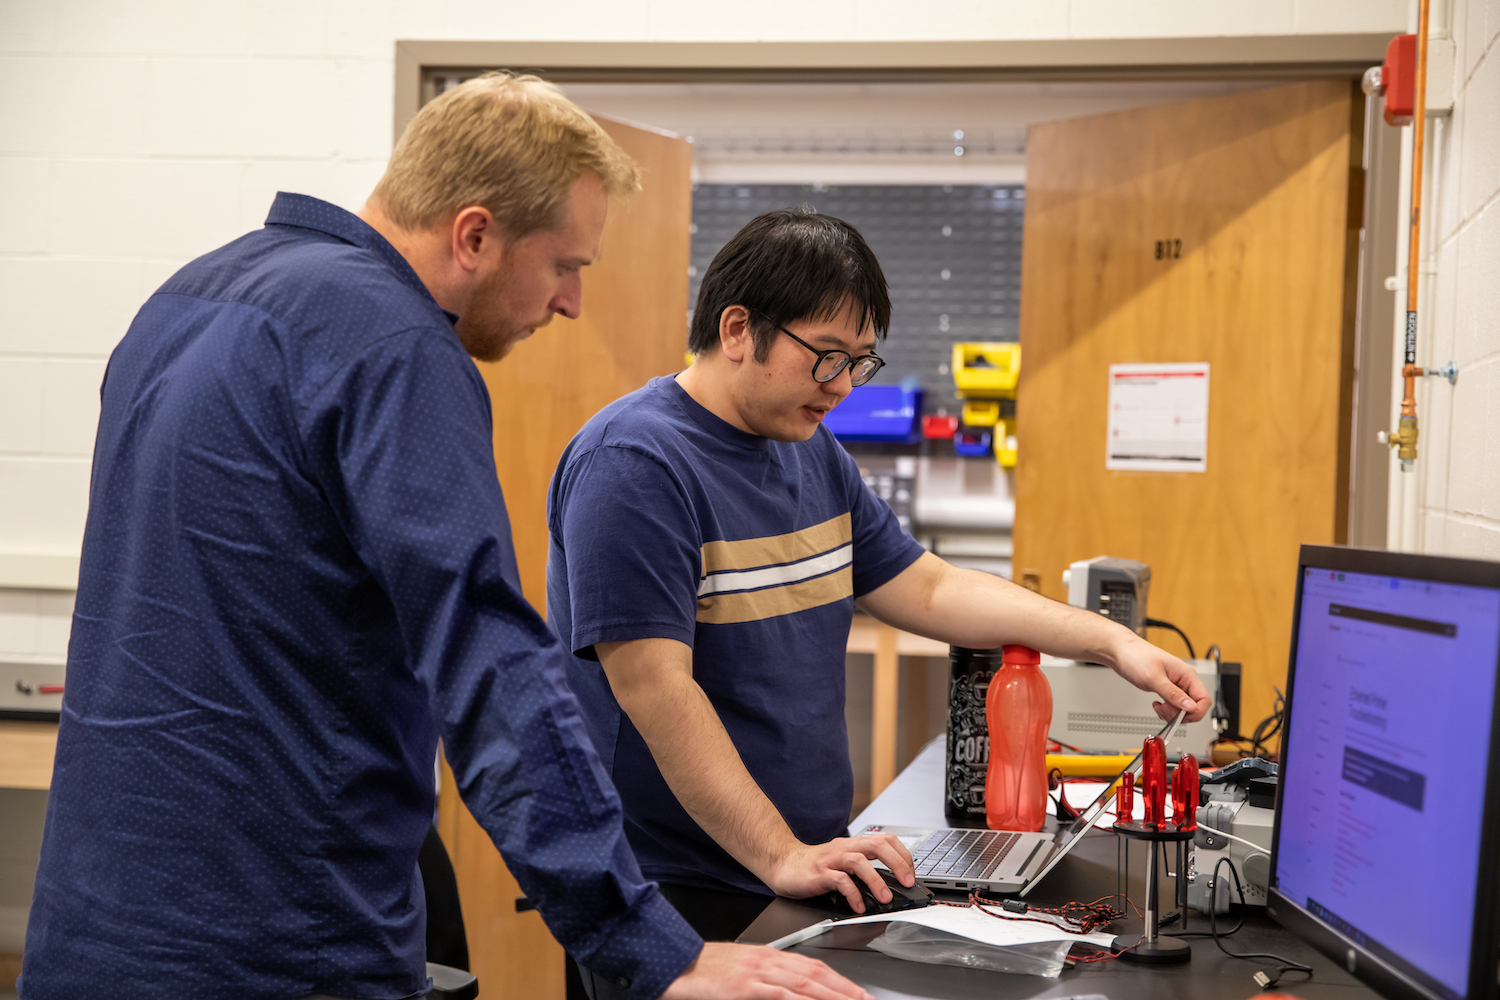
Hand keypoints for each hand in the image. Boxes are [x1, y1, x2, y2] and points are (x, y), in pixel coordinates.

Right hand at [661, 942, 873, 999]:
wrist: (677, 963)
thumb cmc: (706, 969)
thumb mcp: (743, 971)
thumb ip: (769, 980)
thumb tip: (794, 992)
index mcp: (769, 955)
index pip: (813, 967)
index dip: (840, 980)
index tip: (857, 992)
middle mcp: (768, 961)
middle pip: (816, 975)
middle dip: (845, 989)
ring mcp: (757, 973)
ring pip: (804, 984)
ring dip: (832, 996)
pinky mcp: (745, 986)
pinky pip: (780, 994)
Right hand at [761, 834, 914, 913]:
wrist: (783, 863)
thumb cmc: (815, 864)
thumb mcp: (843, 861)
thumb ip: (864, 867)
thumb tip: (891, 884)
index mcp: (853, 845)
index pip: (885, 839)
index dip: (902, 854)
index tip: (911, 872)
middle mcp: (844, 848)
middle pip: (876, 845)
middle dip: (897, 863)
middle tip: (907, 882)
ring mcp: (831, 860)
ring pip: (859, 862)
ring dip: (876, 880)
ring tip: (885, 898)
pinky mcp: (819, 874)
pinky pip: (839, 881)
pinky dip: (852, 894)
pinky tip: (858, 906)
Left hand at [1107, 635, 1212, 722]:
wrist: (1121, 651)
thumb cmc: (1137, 656)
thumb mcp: (1154, 678)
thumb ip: (1173, 694)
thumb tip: (1191, 707)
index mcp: (1187, 675)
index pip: (1204, 699)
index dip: (1195, 711)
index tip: (1180, 715)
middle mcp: (1184, 680)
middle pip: (1195, 707)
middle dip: (1181, 714)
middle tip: (1165, 709)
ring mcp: (1176, 685)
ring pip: (1184, 708)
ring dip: (1172, 713)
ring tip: (1158, 707)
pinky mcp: (1167, 689)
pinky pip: (1174, 706)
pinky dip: (1166, 710)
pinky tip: (1157, 705)